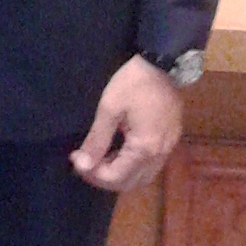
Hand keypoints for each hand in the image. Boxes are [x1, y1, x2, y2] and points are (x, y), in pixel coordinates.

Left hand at [69, 54, 184, 193]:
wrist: (164, 63)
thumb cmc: (134, 83)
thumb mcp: (110, 108)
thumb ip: (97, 140)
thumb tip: (83, 164)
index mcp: (145, 147)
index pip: (115, 177)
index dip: (92, 173)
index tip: (75, 158)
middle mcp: (160, 154)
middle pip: (130, 183)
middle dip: (104, 178)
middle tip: (84, 163)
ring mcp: (168, 148)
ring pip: (142, 177)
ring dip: (119, 174)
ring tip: (99, 159)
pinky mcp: (170, 140)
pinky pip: (150, 165)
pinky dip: (132, 166)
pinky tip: (117, 153)